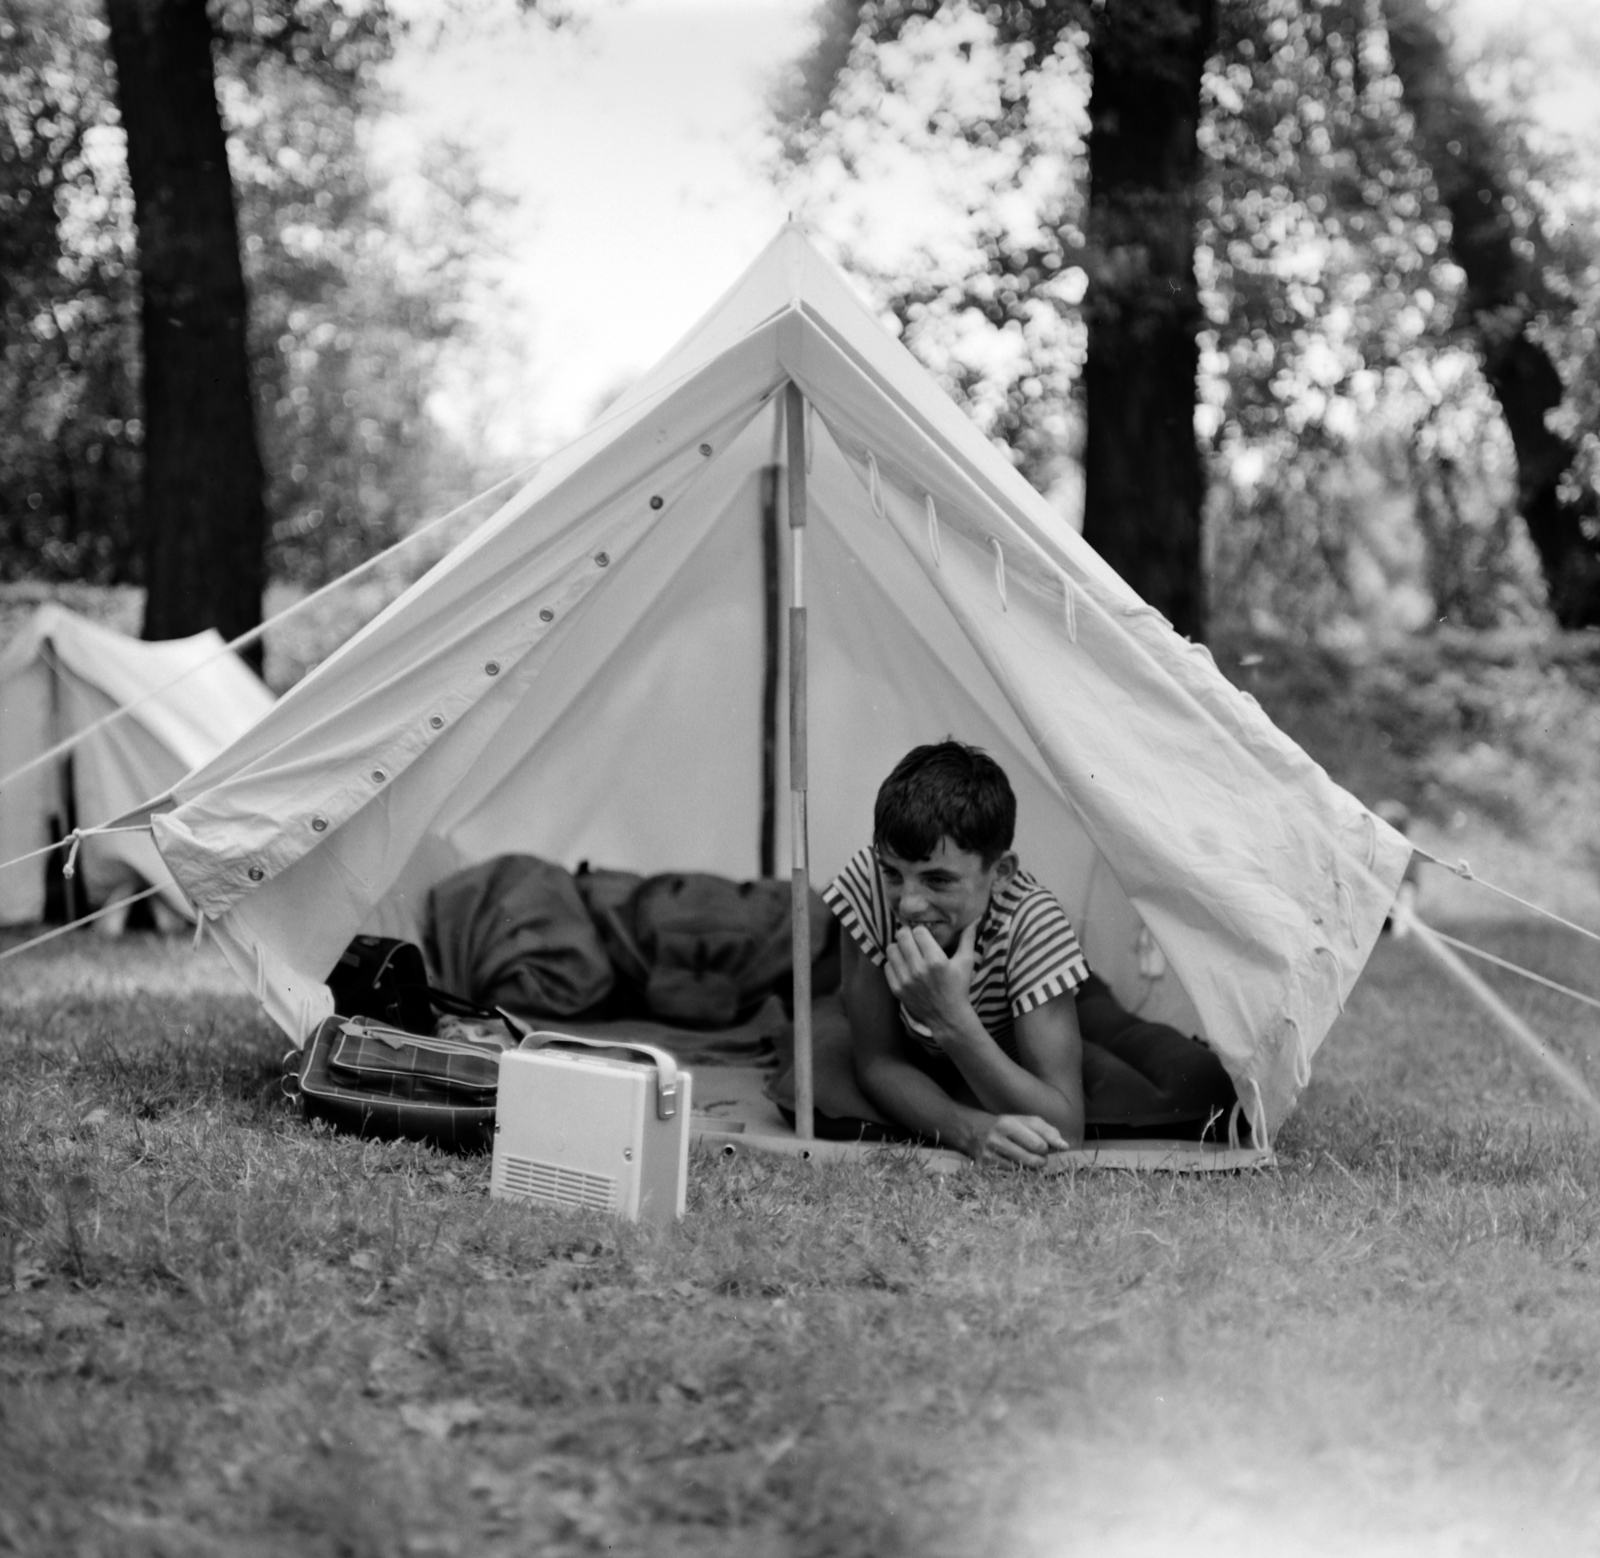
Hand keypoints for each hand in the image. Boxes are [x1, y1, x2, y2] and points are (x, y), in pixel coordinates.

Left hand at [884, 919, 977, 1033]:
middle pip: (902, 936)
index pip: (918, 931)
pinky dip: (894, 963)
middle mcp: (919, 969)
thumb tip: (974, 919)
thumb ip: (968, 939)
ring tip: (907, 952)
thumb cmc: (959, 987)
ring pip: (891, 949)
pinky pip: (887, 966)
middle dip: (908, 935)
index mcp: (936, 960)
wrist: (947, 1017)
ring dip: (899, 948)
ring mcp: (906, 980)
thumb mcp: (966, 962)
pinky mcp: (897, 989)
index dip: (922, 931)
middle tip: (913, 939)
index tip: (925, 936)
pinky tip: (904, 965)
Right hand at [974, 1114, 1068, 1168]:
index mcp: (1007, 1124)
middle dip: (1040, 1160)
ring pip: (1022, 1171)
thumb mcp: (1025, 1121)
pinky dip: (1017, 1173)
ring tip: (1025, 1158)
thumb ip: (1047, 1130)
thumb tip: (1065, 1146)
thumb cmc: (1006, 1125)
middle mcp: (995, 1140)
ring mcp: (988, 1156)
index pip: (1038, 1144)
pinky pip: (1011, 1177)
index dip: (1046, 1148)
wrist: (972, 1131)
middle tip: (1037, 1156)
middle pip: (1032, 1161)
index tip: (1043, 1146)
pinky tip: (1014, 1165)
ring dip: (1030, 1168)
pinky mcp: (984, 1169)